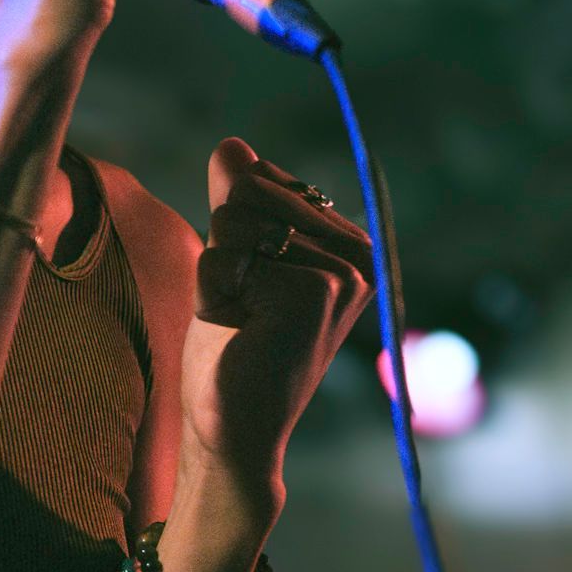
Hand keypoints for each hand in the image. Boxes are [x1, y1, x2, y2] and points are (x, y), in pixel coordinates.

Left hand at [178, 137, 374, 491]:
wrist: (234, 426)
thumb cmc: (234, 347)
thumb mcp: (232, 260)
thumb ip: (235, 201)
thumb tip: (232, 145)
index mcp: (347, 242)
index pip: (262, 180)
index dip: (232, 232)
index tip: (251, 286)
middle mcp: (358, 252)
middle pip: (248, 193)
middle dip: (224, 250)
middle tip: (244, 308)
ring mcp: (342, 271)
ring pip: (234, 220)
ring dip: (218, 273)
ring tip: (244, 320)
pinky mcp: (316, 291)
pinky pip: (226, 255)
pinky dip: (214, 292)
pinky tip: (242, 331)